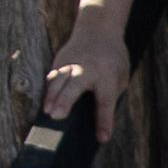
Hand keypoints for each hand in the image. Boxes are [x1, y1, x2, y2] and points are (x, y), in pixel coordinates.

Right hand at [46, 20, 128, 135]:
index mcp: (107, 73)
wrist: (99, 29)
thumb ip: (111, 94)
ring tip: (47, 114)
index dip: (104, 120)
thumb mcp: (121, 76)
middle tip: (57, 117)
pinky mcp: (59, 61)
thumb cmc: (113, 60)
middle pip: (75, 85)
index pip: (106, 100)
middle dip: (66, 101)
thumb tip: (97, 122)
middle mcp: (88, 67)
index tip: (102, 138)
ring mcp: (71, 63)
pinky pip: (52, 78)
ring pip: (58, 80)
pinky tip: (45, 106)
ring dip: (51, 97)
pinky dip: (48, 92)